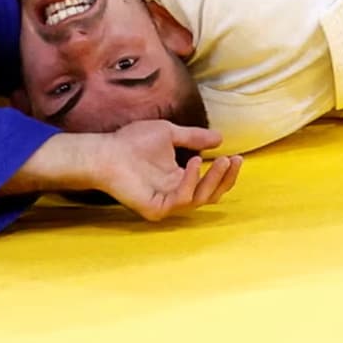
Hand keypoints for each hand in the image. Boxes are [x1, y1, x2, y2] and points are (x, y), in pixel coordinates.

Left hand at [83, 120, 243, 221]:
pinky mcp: (156, 208)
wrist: (106, 150)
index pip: (210, 183)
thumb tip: (220, 138)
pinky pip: (180, 200)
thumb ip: (194, 137)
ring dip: (213, 180)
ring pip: (200, 199)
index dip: (226, 173)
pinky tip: (193, 163)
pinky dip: (190, 182)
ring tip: (219, 160)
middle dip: (225, 179)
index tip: (236, 156)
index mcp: (180, 179)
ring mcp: (166, 203)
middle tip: (233, 160)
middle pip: (210, 195)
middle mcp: (176, 194)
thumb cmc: (132, 141)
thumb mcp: (170, 133)